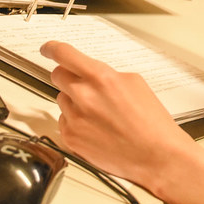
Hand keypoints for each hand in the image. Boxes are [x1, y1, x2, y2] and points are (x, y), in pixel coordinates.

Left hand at [43, 41, 196, 189]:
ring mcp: (75, 119)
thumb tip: (92, 74)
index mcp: (101, 78)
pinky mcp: (71, 138)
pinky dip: (75, 122)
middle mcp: (83, 96)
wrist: (155, 155)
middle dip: (69, 77)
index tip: (48, 49)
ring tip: (99, 114)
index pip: (64, 54)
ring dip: (74, 102)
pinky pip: (64, 121)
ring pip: (62, 99)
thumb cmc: (151, 122)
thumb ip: (107, 74)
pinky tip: (96, 128)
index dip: (52, 48)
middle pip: (58, 75)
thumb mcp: (134, 83)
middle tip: (84, 87)